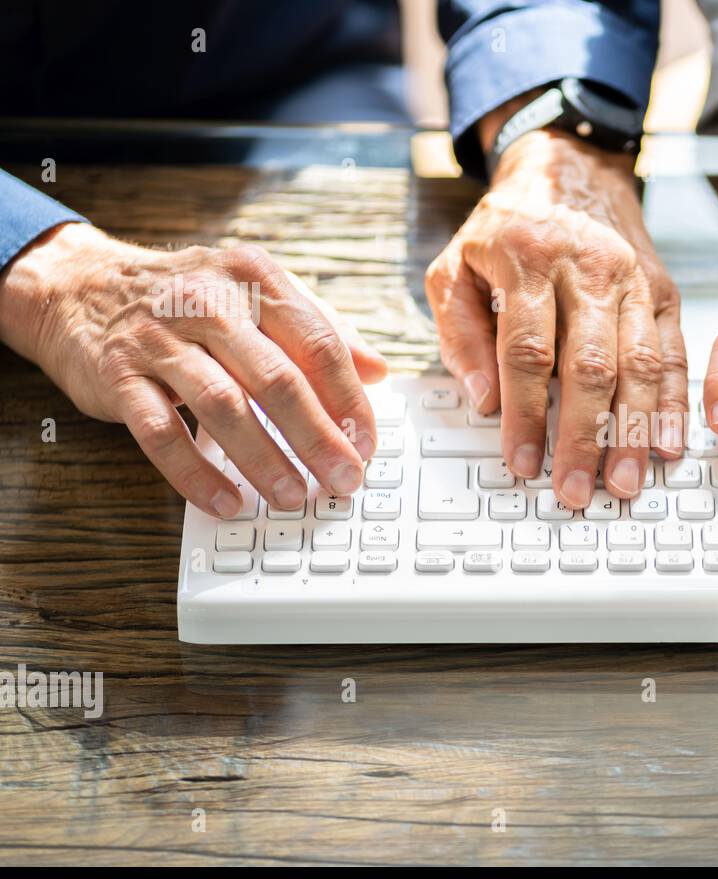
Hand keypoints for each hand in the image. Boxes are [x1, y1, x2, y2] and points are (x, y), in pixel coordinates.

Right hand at [0, 222, 386, 517]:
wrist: (80, 287)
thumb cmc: (188, 300)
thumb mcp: (256, 295)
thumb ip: (319, 328)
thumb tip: (378, 370)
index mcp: (254, 280)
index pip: (317, 342)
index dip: (349, 399)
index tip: (368, 442)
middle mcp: (208, 302)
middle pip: (277, 378)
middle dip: (318, 437)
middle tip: (344, 478)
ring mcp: (159, 339)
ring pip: (223, 406)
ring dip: (264, 459)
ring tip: (292, 496)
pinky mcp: (118, 376)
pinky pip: (161, 434)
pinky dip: (196, 474)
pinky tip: (227, 502)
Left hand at [425, 129, 685, 509]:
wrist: (569, 169)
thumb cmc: (505, 228)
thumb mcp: (454, 266)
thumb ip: (460, 335)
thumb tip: (485, 401)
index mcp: (528, 258)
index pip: (529, 351)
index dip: (526, 415)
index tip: (522, 462)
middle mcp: (588, 266)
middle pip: (592, 365)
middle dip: (585, 437)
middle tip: (577, 490)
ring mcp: (633, 279)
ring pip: (640, 364)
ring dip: (635, 432)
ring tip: (626, 482)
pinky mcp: (662, 290)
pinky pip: (673, 353)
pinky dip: (673, 404)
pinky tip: (669, 443)